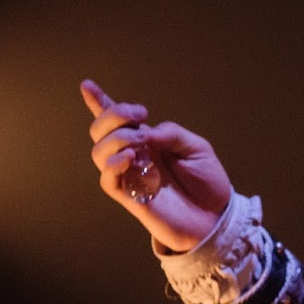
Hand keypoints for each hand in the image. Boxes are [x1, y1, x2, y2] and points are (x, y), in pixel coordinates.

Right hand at [79, 79, 232, 253]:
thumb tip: (144, 131)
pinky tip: (130, 158)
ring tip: (141, 143)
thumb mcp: (196, 148)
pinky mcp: (131, 198)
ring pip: (98, 152)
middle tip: (141, 115)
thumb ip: (171, 133)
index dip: (99, 103)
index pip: (117, 122)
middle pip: (101, 131)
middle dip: (113, 115)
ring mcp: (131, 177)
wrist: (217, 218)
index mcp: (148, 142)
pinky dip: (113, 164)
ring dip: (116, 138)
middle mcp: (135, 156)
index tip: (86, 85)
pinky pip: (108, 179)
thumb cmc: (208, 183)